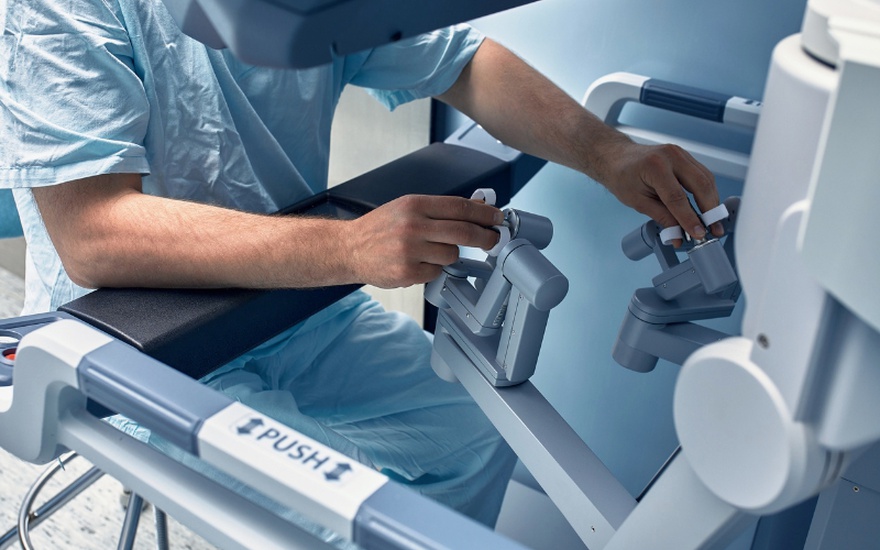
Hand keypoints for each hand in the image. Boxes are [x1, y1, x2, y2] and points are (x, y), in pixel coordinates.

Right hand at [344, 194, 502, 287]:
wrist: (349, 248)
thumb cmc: (379, 228)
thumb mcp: (407, 207)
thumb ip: (440, 209)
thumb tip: (476, 207)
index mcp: (414, 205)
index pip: (460, 207)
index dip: (484, 214)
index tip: (497, 218)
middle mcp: (413, 226)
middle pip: (463, 231)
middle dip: (485, 237)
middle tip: (493, 240)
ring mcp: (410, 250)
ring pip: (451, 254)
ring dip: (448, 254)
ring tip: (429, 251)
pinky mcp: (407, 272)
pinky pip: (436, 272)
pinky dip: (432, 269)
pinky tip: (417, 263)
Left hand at [599, 141, 723, 244]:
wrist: (617, 157)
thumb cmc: (622, 177)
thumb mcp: (637, 202)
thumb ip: (661, 217)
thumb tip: (679, 234)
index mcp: (655, 166)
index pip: (677, 198)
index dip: (690, 219)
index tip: (698, 234)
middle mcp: (671, 156)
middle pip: (700, 185)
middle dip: (710, 210)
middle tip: (714, 230)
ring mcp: (681, 154)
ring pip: (706, 179)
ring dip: (712, 202)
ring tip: (713, 222)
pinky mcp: (685, 157)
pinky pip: (703, 175)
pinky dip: (707, 193)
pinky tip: (707, 208)